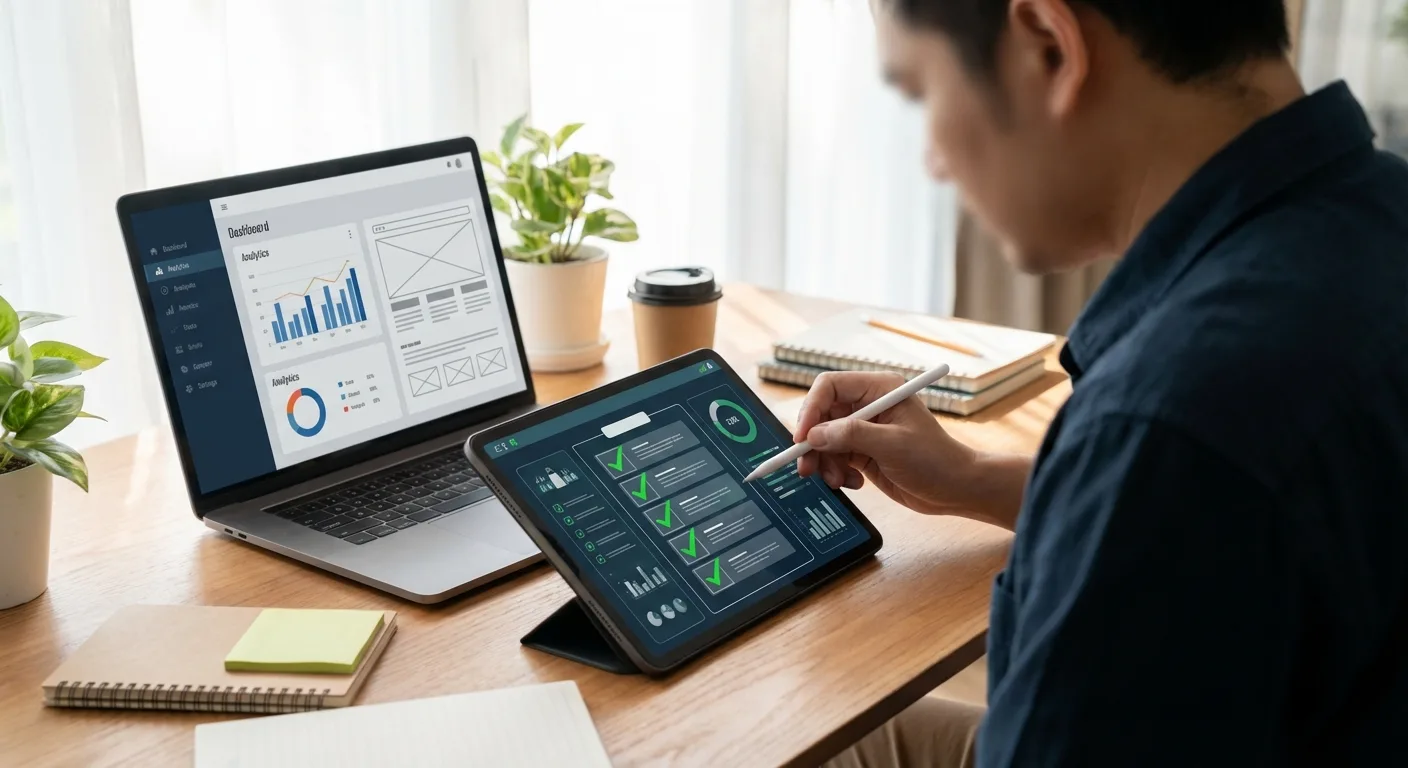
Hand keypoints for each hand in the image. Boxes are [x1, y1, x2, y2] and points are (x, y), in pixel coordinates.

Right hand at [794, 371, 980, 516]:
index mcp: (879, 389)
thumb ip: (851, 436)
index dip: (811, 409)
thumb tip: (814, 436)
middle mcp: (868, 405)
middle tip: (806, 468)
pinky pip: (834, 458)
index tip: (802, 438)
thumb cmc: (935, 460)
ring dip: (825, 462)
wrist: (955, 489)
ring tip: (839, 481)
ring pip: (824, 440)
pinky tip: (855, 483)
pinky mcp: (863, 451)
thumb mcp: (893, 445)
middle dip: (812, 443)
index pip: (829, 387)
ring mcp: (865, 429)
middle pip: (821, 415)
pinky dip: (837, 472)